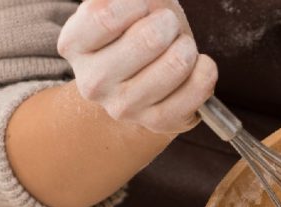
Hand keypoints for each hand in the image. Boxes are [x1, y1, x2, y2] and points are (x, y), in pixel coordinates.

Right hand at [58, 0, 216, 135]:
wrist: (144, 88)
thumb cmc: (135, 38)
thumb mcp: (128, 7)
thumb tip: (153, 1)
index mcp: (74, 45)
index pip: (104, 16)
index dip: (136, 4)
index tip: (143, 7)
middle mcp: (93, 82)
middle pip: (149, 39)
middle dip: (169, 24)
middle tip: (168, 28)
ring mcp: (125, 107)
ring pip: (177, 63)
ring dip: (188, 47)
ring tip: (180, 49)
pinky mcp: (158, 122)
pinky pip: (199, 86)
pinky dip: (206, 69)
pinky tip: (197, 67)